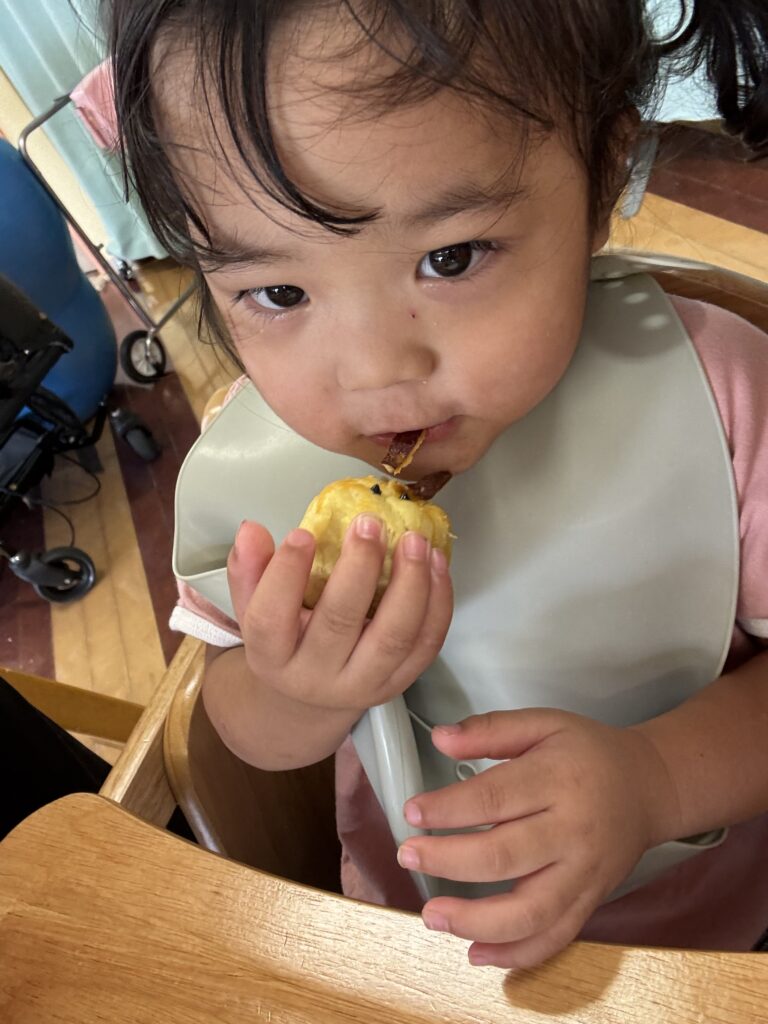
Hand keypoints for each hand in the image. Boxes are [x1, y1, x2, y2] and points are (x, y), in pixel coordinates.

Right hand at [227, 517, 452, 711]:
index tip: (303, 533)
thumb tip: (252, 530)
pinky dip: (438, 603)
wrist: (310, 698)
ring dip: (411, 584)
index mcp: (271, 658)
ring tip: (414, 540)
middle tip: (370, 523)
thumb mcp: (254, 607)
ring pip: (394, 637)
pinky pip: (426, 645)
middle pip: (339, 624)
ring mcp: (363, 685)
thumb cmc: (284, 640)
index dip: (284, 575)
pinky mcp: (399, 683)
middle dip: (359, 568)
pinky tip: (437, 564)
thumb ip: (249, 570)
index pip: (269, 620)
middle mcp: (316, 678)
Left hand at [397, 710, 680, 968]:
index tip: (411, 812)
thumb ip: (491, 729)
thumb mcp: (543, 723)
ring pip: (530, 911)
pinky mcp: (591, 901)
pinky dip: (517, 954)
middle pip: (504, 856)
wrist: (649, 786)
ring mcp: (584, 873)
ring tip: (433, 916)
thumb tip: (440, 738)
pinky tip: (477, 952)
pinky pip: (555, 937)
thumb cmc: (588, 752)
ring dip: (475, 921)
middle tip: (408, 857)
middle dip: (448, 861)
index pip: (494, 798)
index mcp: (558, 779)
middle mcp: (572, 831)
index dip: (447, 809)